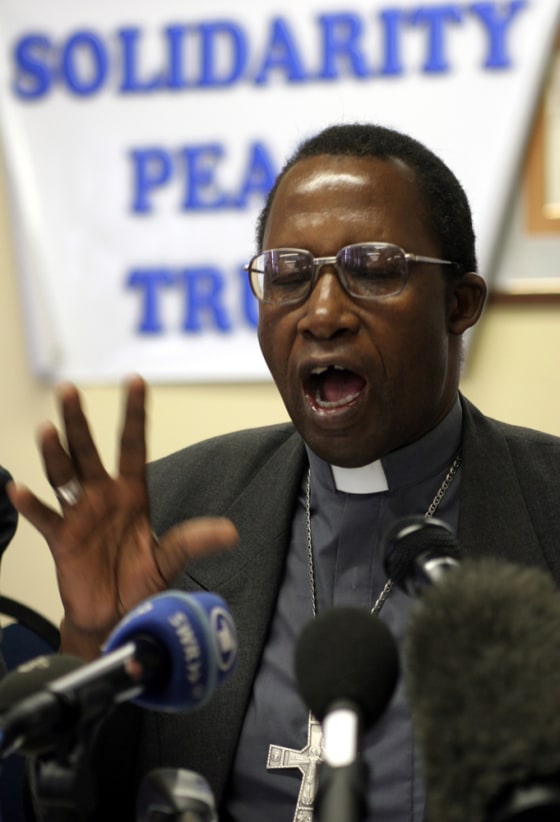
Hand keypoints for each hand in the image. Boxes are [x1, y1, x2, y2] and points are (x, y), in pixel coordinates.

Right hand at [8, 375, 238, 659]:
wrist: (116, 616)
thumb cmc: (141, 582)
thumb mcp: (170, 559)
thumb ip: (194, 541)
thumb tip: (232, 533)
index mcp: (132, 493)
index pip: (133, 444)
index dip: (134, 414)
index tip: (135, 381)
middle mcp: (103, 495)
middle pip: (89, 450)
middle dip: (79, 421)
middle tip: (69, 389)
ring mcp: (80, 514)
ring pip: (63, 474)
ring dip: (54, 452)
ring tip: (48, 429)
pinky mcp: (62, 539)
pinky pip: (45, 518)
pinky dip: (32, 505)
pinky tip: (20, 490)